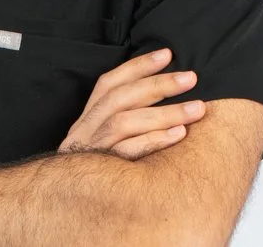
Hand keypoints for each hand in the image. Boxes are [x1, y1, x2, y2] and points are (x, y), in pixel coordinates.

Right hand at [58, 48, 205, 159]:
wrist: (65, 208)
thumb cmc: (97, 168)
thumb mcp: (102, 140)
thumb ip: (121, 118)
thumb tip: (158, 91)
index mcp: (87, 117)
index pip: (109, 83)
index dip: (137, 66)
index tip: (167, 53)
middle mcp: (85, 129)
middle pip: (120, 98)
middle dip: (158, 84)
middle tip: (191, 78)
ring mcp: (91, 150)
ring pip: (125, 122)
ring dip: (164, 112)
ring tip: (197, 108)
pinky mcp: (101, 172)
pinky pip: (128, 153)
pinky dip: (155, 140)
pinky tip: (180, 134)